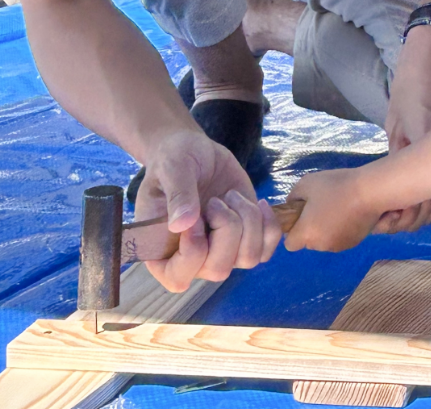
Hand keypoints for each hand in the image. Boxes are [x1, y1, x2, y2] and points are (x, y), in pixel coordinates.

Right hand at [134, 130, 281, 291]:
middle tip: (216, 200)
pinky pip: (266, 249)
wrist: (195, 151)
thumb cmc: (174, 160)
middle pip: (219, 270)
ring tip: (231, 197)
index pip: (178, 278)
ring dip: (248, 222)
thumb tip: (182, 225)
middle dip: (226, 229)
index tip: (196, 218)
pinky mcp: (245, 238)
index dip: (193, 251)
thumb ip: (178, 195)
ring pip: (248, 259)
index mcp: (161, 251)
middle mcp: (192, 259)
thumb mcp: (172, 169)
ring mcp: (221, 250)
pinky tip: (258, 203)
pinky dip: (269, 226)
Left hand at [284, 168, 381, 251]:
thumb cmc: (336, 186)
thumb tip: (293, 206)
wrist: (370, 192)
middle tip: (320, 209)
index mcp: (307, 233)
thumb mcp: (306, 183)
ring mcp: (339, 245)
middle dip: (311, 230)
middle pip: (309, 242)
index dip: (293, 231)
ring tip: (337, 210)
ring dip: (327, 231)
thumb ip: (293, 197)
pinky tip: (349, 214)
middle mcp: (321, 245)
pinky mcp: (354, 243)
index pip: (290, 244)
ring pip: (325, 241)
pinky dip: (341, 231)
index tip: (301, 216)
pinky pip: (340, 239)